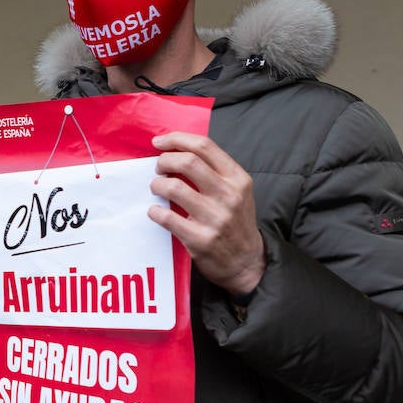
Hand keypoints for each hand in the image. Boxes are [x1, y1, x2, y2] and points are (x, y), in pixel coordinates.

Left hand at [148, 132, 264, 294]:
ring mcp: (216, 218)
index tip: (159, 142)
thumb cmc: (235, 222)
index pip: (204, 146)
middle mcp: (229, 195)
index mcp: (237, 178)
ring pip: (174, 187)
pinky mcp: (201, 239)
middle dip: (164, 160)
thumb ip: (214, 171)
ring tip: (157, 189)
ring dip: (157, 185)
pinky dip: (155, 211)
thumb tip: (175, 152)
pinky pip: (167, 218)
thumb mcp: (236, 191)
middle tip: (158, 168)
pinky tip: (155, 212)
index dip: (176, 139)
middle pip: (188, 161)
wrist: (247, 262)